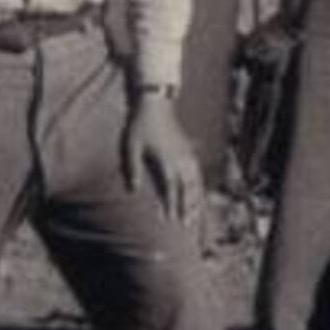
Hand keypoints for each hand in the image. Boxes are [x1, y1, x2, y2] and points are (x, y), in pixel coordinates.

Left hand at [122, 93, 204, 223]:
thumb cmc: (139, 125)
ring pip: (196, 182)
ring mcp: (187, 154)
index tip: (171, 221)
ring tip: (196, 216)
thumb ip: (133, 169)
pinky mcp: (188, 150)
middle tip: (188, 226)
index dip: (172, 206)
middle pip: (188, 189)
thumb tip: (133, 191)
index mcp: (166, 160)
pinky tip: (198, 194)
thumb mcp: (130, 147)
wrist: (155, 103)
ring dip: (196, 200)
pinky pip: (197, 173)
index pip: (171, 188)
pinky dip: (199, 187)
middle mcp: (180, 159)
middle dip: (188, 208)